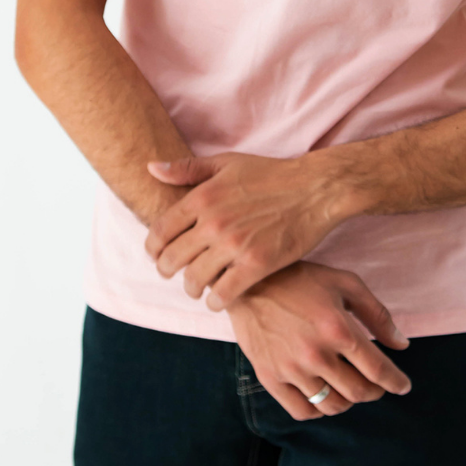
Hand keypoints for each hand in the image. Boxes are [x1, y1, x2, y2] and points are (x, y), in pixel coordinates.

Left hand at [145, 151, 354, 309]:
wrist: (315, 189)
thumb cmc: (272, 174)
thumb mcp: (227, 163)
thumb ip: (187, 169)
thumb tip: (151, 168)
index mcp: (202, 197)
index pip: (160, 231)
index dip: (153, 249)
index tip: (158, 256)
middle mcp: (213, 222)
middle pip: (172, 260)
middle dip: (168, 272)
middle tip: (176, 275)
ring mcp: (235, 245)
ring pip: (194, 280)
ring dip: (192, 289)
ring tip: (199, 288)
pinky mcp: (256, 264)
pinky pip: (222, 294)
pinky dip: (216, 301)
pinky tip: (220, 298)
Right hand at [227, 260, 411, 420]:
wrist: (249, 282)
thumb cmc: (301, 279)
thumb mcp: (344, 283)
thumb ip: (376, 314)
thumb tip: (402, 344)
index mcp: (338, 330)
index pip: (377, 369)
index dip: (396, 382)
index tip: (404, 386)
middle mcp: (316, 355)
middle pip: (357, 392)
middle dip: (374, 392)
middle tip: (376, 385)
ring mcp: (291, 370)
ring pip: (332, 405)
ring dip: (348, 401)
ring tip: (349, 388)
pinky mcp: (270, 378)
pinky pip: (302, 411)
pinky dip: (318, 410)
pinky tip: (323, 396)